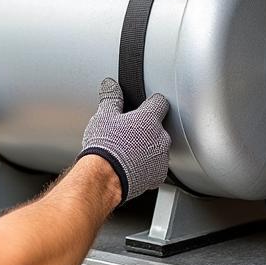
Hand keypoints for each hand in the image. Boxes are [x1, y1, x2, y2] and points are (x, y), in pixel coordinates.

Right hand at [77, 77, 170, 202]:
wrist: (104, 179)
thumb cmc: (104, 148)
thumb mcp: (104, 117)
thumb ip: (111, 98)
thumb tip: (110, 86)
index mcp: (149, 119)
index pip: (160, 102)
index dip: (152, 103)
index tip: (145, 105)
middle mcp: (160, 138)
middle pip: (159, 127)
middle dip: (147, 129)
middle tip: (128, 133)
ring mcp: (161, 158)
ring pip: (158, 148)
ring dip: (148, 148)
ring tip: (127, 152)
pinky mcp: (158, 176)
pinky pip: (155, 166)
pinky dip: (147, 166)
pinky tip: (131, 166)